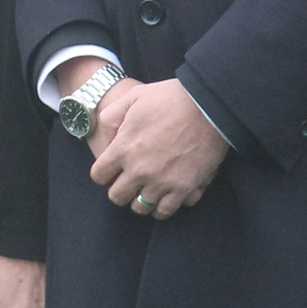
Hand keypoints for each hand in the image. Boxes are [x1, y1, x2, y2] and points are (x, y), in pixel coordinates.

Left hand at [90, 79, 228, 218]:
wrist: (208, 106)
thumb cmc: (169, 99)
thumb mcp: (132, 97)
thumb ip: (112, 116)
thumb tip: (106, 136)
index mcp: (122, 149)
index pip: (99, 176)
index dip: (103, 173)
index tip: (111, 169)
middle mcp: (139, 170)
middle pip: (117, 197)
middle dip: (119, 190)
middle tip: (128, 182)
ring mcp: (162, 182)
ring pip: (141, 208)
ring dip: (140, 200)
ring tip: (146, 190)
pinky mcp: (184, 189)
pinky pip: (166, 210)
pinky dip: (163, 206)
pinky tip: (164, 195)